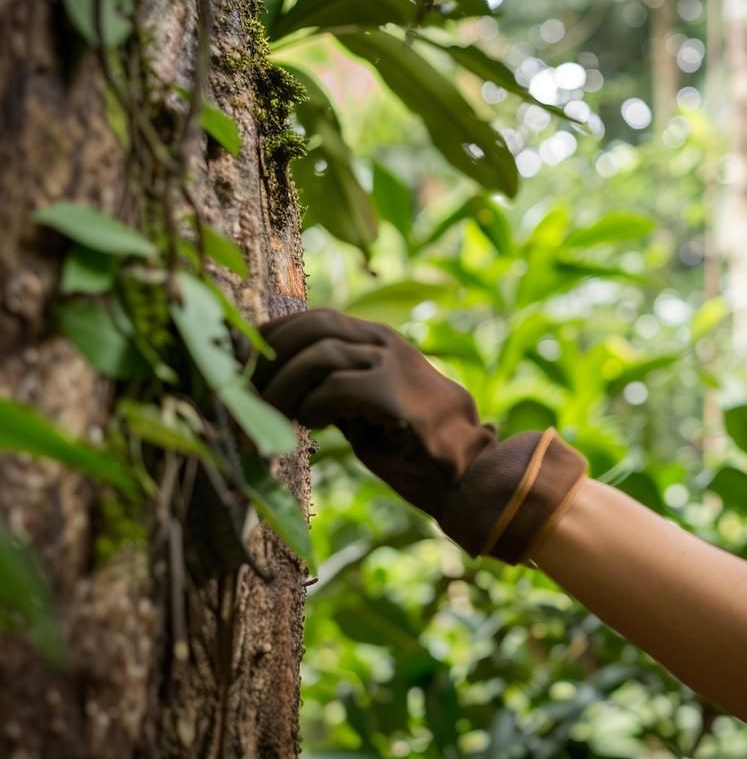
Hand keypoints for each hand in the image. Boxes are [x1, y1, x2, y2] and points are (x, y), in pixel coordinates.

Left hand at [249, 309, 586, 563]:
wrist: (465, 468)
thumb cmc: (409, 443)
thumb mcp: (362, 406)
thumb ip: (330, 388)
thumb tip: (273, 388)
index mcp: (377, 339)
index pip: (315, 317)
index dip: (274, 335)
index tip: (242, 361)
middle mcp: (385, 342)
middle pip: (315, 324)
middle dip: (272, 353)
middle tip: (246, 387)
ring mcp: (393, 363)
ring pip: (321, 353)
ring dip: (286, 385)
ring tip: (274, 412)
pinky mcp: (394, 393)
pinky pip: (337, 387)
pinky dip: (314, 405)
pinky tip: (312, 425)